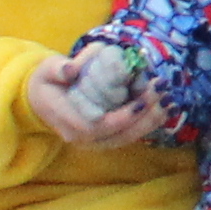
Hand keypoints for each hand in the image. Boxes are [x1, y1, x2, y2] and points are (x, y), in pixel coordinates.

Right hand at [24, 49, 161, 149]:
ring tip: (169, 100)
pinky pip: (129, 135)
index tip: (141, 101)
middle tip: (161, 92)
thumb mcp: (47, 69)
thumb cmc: (47, 81)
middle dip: (144, 116)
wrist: (41, 100)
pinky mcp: (105, 138)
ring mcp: (94, 141)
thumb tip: (71, 70)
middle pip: (117, 135)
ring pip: (127, 138)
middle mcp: (81, 137)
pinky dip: (148, 123)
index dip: (121, 117)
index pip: (96, 126)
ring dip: (151, 121)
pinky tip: (165, 107)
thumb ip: (58, 69)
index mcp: (65, 120)